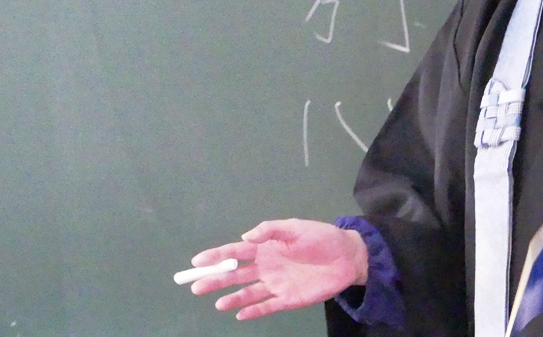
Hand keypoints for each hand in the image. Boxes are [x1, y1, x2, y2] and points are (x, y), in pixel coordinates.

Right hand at [189, 218, 368, 319]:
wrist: (347, 256)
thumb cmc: (322, 237)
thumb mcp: (296, 227)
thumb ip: (271, 230)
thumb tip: (245, 237)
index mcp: (266, 247)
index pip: (236, 252)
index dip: (216, 256)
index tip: (197, 261)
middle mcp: (267, 266)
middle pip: (236, 274)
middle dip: (216, 279)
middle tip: (196, 286)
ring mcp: (276, 284)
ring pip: (248, 293)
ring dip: (232, 298)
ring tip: (217, 303)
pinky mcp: (288, 298)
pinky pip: (267, 306)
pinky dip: (253, 311)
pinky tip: (240, 314)